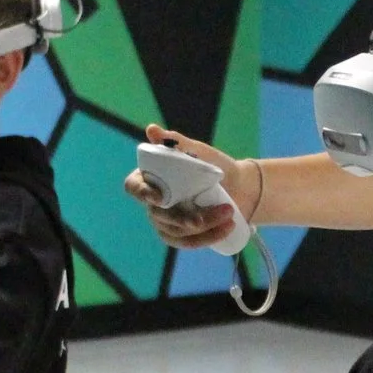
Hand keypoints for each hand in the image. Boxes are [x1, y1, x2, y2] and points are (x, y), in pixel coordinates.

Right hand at [124, 124, 248, 249]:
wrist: (239, 185)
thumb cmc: (213, 165)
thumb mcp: (198, 151)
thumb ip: (176, 141)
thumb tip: (152, 130)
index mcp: (152, 178)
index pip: (133, 187)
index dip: (142, 193)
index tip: (158, 197)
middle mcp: (154, 201)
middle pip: (158, 215)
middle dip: (181, 219)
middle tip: (201, 219)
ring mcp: (166, 221)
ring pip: (176, 231)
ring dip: (203, 226)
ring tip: (228, 213)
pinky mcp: (181, 235)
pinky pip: (187, 243)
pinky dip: (207, 238)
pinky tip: (225, 229)